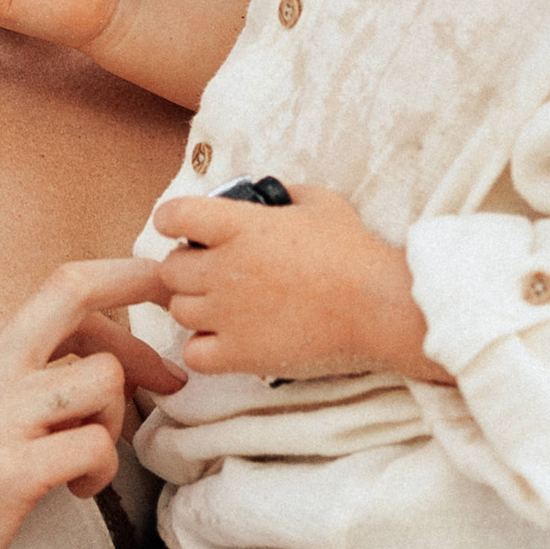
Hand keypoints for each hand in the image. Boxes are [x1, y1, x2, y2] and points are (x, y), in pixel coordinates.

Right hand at [0, 257, 182, 548]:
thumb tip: (89, 356)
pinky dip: (101, 471)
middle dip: (143, 301)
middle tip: (175, 364)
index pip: (62, 292)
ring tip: (86, 460)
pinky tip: (77, 491)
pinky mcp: (6, 473)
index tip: (160, 294)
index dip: (123, 287)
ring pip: (103, 379)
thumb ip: (9, 375)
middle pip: (77, 293)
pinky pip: (96, 446)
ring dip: (115, 422)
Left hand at [154, 184, 439, 383]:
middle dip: (187, 267)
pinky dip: (204, 348)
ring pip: (178, 310)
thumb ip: (284, 194)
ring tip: (227, 307)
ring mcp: (228, 314)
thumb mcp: (321, 203)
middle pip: (169, 269)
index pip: (172, 215)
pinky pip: (194, 353)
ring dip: (196, 306)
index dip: (174, 221)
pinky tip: (228, 340)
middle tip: (215, 272)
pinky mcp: (240, 354)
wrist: (380, 307)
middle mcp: (224, 269)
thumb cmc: (355, 253)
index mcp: (238, 226)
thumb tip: (268, 194)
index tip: (187, 228)